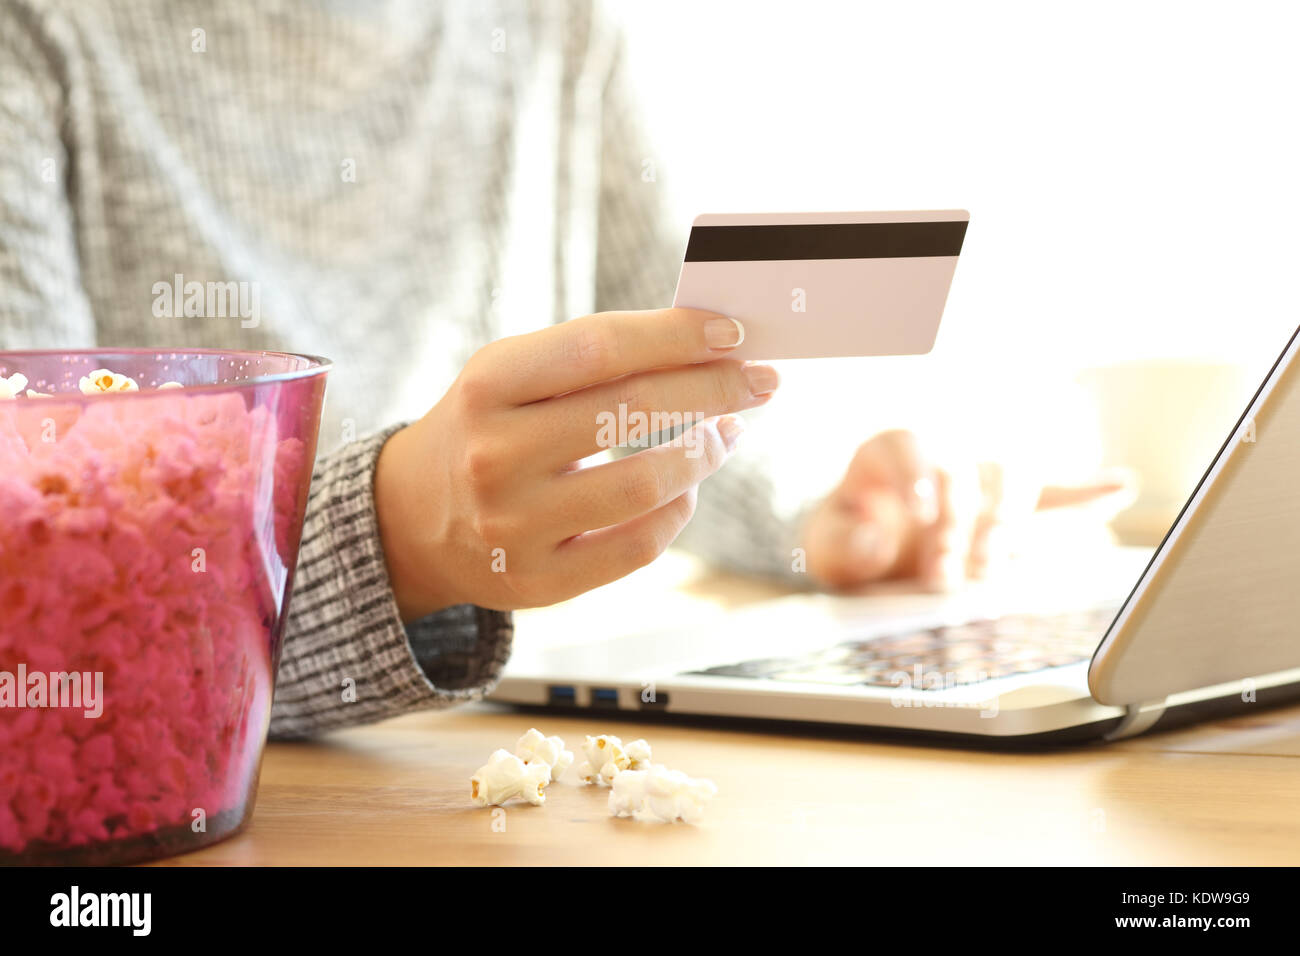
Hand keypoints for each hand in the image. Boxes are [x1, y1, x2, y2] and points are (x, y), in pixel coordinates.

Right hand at [374, 309, 777, 619]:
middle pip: (630, 411)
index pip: (599, 347)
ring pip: (644, 485)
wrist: (411, 520)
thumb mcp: (510, 377)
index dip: (676, 337)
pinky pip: (638, 546)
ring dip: (704, 454)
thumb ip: (592, 359)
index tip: (733, 334)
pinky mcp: (538, 582)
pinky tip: (687, 486)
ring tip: (724, 434)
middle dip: (713, 391)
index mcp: (487, 386)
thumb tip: (705, 348)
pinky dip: (679, 510)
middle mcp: (494, 455)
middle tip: (758, 381)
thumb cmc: (485, 429)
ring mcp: (514, 526)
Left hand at [802, 429, 1127, 591]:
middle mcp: (941, 450)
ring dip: (1004, 522)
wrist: (869, 546)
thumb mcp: (825, 546)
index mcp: (888, 449)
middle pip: (963, 469)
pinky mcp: (1010, 503)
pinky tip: (1121, 488)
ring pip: (1011, 479)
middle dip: (955, 525)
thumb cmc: (848, 539)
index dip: (918, 474)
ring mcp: (981, 474)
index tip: (920, 512)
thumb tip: (872, 539)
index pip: (909, 445)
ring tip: (985, 565)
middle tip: (938, 575)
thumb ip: (841, 544)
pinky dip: (1086, 493)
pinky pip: (1053, 493)